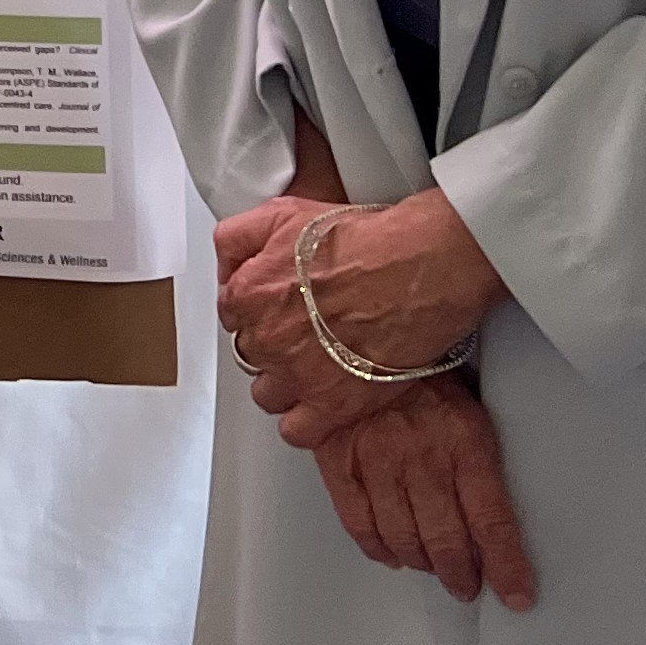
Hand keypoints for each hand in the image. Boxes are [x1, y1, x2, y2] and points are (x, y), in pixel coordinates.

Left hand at [210, 111, 352, 412]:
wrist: (419, 264)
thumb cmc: (363, 239)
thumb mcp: (281, 213)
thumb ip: (237, 238)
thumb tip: (226, 264)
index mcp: (247, 295)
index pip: (232, 316)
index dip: (259, 311)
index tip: (279, 308)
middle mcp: (266, 339)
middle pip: (251, 354)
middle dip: (274, 344)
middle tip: (306, 332)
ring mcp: (298, 375)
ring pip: (269, 394)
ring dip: (286, 383)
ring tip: (317, 365)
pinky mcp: (334, 403)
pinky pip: (297, 430)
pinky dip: (307, 421)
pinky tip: (324, 400)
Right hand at [308, 374, 536, 609]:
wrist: (357, 338)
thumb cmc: (420, 372)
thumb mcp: (469, 406)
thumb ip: (480, 460)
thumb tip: (496, 516)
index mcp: (465, 440)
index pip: (492, 520)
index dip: (507, 565)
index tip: (518, 594)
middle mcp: (422, 456)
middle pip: (447, 539)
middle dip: (462, 574)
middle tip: (468, 585)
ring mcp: (376, 462)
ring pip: (404, 538)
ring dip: (423, 563)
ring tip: (434, 568)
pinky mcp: (338, 462)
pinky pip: (359, 523)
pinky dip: (378, 547)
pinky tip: (392, 553)